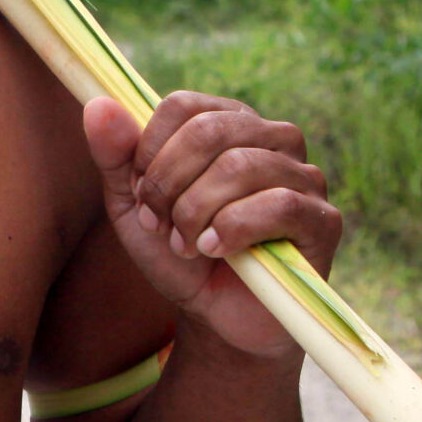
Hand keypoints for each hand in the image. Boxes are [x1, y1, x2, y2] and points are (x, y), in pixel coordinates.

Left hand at [81, 91, 342, 359]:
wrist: (215, 317)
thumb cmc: (178, 253)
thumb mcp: (131, 206)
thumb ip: (114, 156)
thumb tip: (97, 104)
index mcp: (229, 122)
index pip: (184, 106)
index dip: (150, 152)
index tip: (140, 196)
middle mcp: (273, 139)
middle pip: (209, 132)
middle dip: (169, 184)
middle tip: (158, 225)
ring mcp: (305, 177)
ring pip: (241, 166)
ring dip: (196, 212)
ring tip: (186, 245)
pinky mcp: (324, 220)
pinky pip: (279, 204)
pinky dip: (233, 229)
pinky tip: (214, 251)